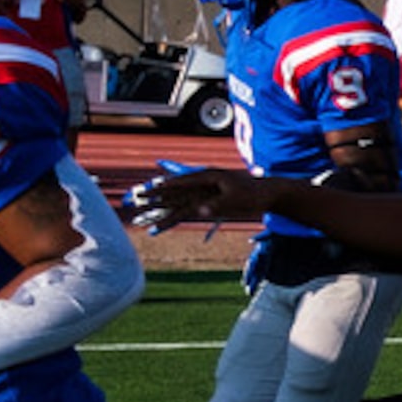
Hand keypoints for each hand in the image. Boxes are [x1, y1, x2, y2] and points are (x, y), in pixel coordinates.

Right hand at [121, 161, 270, 231]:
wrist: (268, 195)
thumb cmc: (254, 194)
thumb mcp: (235, 199)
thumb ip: (216, 205)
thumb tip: (199, 211)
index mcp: (208, 177)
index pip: (179, 182)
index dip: (161, 187)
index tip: (145, 189)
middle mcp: (202, 184)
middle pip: (173, 191)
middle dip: (153, 196)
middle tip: (133, 199)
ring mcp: (204, 194)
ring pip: (177, 201)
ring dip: (160, 207)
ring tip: (141, 214)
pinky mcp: (208, 203)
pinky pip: (187, 210)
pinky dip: (174, 217)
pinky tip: (162, 224)